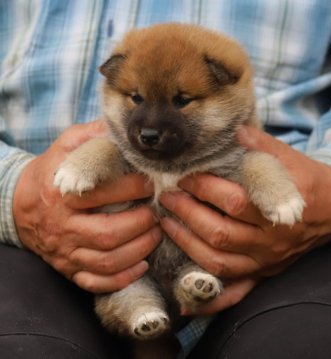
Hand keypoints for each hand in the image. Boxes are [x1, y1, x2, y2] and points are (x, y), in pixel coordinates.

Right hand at [13, 120, 160, 292]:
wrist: (19, 203)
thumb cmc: (50, 173)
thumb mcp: (66, 147)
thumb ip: (92, 136)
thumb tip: (122, 127)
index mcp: (62, 195)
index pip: (102, 194)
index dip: (133, 189)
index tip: (151, 183)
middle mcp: (63, 227)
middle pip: (108, 234)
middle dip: (141, 225)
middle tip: (158, 213)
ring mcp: (65, 252)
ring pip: (107, 261)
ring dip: (139, 250)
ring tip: (156, 234)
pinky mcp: (69, 268)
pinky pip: (95, 282)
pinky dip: (121, 278)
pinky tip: (141, 265)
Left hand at [160, 126, 330, 313]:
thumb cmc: (308, 182)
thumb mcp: (291, 159)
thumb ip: (263, 146)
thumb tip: (236, 131)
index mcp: (277, 209)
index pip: (233, 202)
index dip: (204, 189)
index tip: (185, 177)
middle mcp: (269, 240)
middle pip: (220, 232)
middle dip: (187, 213)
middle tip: (167, 197)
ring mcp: (265, 261)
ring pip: (219, 261)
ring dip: (187, 243)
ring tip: (166, 224)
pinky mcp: (262, 273)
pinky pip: (235, 292)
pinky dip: (211, 298)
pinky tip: (187, 302)